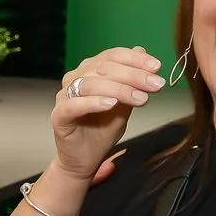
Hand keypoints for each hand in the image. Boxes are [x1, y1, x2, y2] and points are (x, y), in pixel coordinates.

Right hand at [54, 48, 162, 181]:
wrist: (85, 159)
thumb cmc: (102, 130)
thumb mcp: (125, 104)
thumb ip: (133, 83)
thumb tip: (146, 56)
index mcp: (91, 70)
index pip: (113, 56)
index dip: (136, 60)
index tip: (156, 67)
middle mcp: (76, 78)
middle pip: (104, 68)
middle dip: (133, 75)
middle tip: (155, 85)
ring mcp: (65, 96)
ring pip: (91, 84)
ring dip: (119, 89)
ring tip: (140, 98)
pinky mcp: (59, 115)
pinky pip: (74, 105)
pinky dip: (94, 102)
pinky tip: (111, 104)